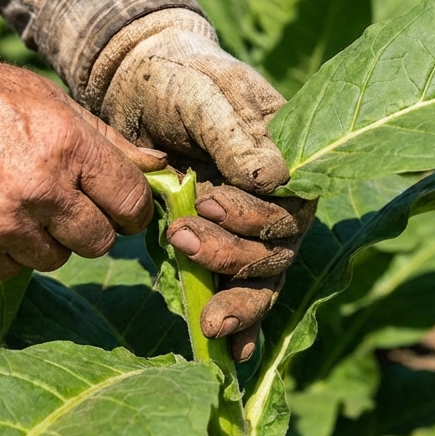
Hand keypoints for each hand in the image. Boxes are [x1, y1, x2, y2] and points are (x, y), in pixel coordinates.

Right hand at [0, 47, 165, 279]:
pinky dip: (7, 253)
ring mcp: (1, 227)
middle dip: (92, 226)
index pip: (131, 202)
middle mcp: (39, 191)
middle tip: (68, 205)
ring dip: (47, 239)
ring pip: (56, 259)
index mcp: (66, 146)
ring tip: (19, 204)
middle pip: (100, 241)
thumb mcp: (45, 97)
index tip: (120, 205)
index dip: (131, 207)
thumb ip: (105, 138)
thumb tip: (160, 165)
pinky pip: (10, 271)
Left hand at [97, 12, 316, 360]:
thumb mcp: (205, 96)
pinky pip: (244, 289)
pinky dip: (245, 324)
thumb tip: (273, 180)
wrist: (142, 86)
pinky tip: (236, 355)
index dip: (255, 216)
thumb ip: (235, 135)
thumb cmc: (180, 81)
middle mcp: (281, 196)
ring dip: (238, 299)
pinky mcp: (224, 243)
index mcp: (291, 155)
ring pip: (264, 276)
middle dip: (233, 254)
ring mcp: (255, 225)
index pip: (292, 203)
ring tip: (206, 318)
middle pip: (278, 247)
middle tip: (181, 238)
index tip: (207, 203)